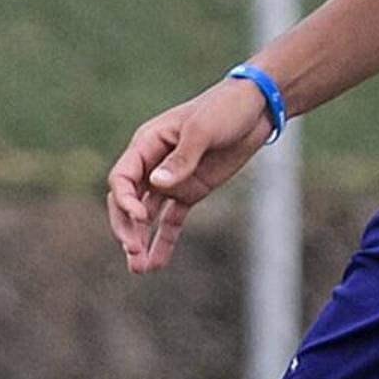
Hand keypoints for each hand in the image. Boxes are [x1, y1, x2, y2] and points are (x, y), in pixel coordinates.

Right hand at [102, 78, 275, 273]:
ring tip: (139, 269)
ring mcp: (172, 180)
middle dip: (127, 227)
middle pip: (128, 201)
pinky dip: (164, 241)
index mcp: (147, 143)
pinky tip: (157, 264)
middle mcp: (153, 164)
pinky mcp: (190, 192)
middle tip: (133, 252)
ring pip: (147, 216)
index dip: (125, 200)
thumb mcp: (203, 130)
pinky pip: (171, 220)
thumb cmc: (225, 109)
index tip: (141, 217)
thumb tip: (157, 185)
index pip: (123, 178)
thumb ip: (181, 158)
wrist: (255, 109)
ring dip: (141, 240)